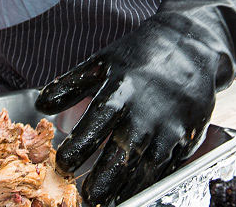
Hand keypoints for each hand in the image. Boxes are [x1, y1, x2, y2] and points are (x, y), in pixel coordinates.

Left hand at [37, 0, 235, 205]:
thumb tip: (41, 106)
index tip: (63, 163)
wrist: (193, 44)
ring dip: (124, 187)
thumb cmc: (143, 53)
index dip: (76, 150)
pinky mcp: (188, 136)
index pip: (93, 128)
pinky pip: (166, 166)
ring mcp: (170, 127)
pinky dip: (149, 180)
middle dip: (101, 181)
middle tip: (87, 196)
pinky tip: (135, 188)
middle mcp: (145, 113)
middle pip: (119, 157)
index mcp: (121, 91)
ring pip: (143, 168)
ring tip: (107, 200)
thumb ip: (71, 85)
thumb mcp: (103, 62)